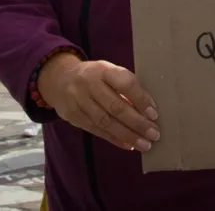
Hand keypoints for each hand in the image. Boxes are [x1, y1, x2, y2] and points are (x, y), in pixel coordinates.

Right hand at [38, 55, 160, 151]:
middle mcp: (89, 84)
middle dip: (137, 123)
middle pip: (116, 106)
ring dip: (128, 135)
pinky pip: (96, 130)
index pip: (125, 83)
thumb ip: (125, 87)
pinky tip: (128, 144)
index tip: (154, 114)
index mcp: (103, 69)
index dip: (141, 99)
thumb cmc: (94, 77)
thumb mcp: (108, 73)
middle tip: (154, 134)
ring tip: (144, 144)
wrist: (60, 79)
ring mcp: (78, 100)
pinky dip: (114, 139)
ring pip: (106, 122)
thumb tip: (147, 110)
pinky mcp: (72, 116)